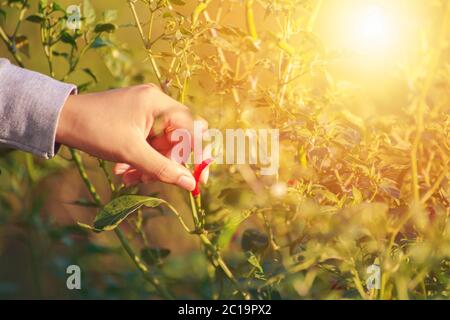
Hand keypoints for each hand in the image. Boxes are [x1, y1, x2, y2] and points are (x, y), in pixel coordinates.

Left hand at [56, 84, 203, 190]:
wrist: (61, 119)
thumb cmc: (95, 130)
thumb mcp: (131, 152)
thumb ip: (163, 169)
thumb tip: (191, 184)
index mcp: (159, 104)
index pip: (191, 130)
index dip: (198, 154)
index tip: (200, 177)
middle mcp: (156, 104)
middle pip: (176, 140)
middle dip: (164, 163)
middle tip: (147, 179)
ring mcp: (146, 112)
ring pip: (161, 145)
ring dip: (148, 165)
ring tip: (127, 177)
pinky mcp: (136, 120)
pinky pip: (149, 143)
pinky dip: (139, 159)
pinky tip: (122, 170)